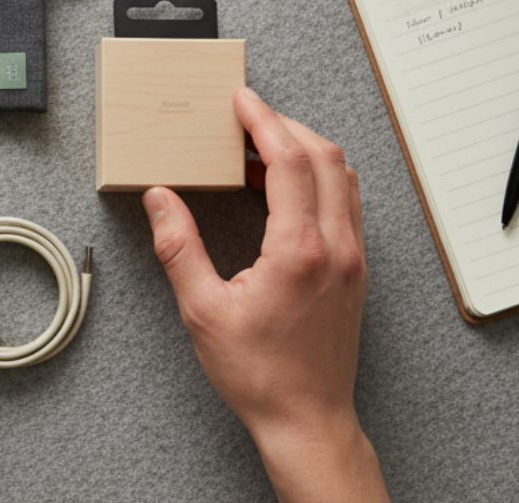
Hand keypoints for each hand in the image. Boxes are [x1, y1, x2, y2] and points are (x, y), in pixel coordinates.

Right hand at [143, 87, 388, 502]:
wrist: (307, 419)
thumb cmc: (259, 373)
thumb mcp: (203, 310)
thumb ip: (178, 246)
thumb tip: (160, 198)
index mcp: (299, 251)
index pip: (290, 161)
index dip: (264, 121)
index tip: (241, 99)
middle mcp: (337, 247)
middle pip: (325, 157)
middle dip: (285, 124)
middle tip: (246, 115)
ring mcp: (354, 258)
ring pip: (342, 177)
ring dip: (305, 149)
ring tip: (261, 146)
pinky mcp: (357, 271)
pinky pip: (346, 203)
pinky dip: (319, 178)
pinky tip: (285, 188)